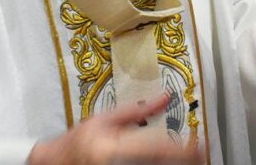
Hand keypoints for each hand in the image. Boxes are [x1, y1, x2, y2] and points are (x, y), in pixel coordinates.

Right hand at [28, 93, 201, 164]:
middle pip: (157, 163)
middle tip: (199, 153)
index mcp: (111, 148)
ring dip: (172, 163)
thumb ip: (137, 110)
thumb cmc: (77, 142)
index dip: (180, 150)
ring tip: (191, 158)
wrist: (55, 163)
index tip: (199, 147)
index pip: (154, 149)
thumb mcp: (104, 118)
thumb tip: (165, 97)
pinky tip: (169, 161)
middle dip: (181, 159)